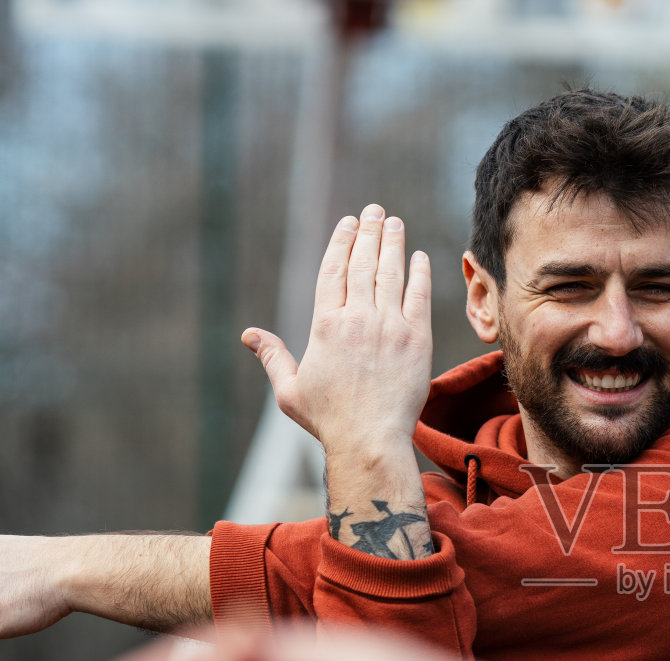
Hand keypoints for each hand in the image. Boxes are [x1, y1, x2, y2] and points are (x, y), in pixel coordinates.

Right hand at [244, 204, 432, 459]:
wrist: (370, 440)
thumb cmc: (329, 420)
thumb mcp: (290, 390)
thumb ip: (272, 357)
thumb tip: (249, 336)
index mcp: (326, 325)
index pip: (334, 270)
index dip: (341, 242)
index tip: (348, 223)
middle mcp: (358, 319)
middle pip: (363, 263)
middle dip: (368, 232)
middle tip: (374, 210)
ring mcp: (390, 327)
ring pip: (392, 274)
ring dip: (393, 244)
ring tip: (394, 222)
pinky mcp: (417, 340)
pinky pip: (419, 297)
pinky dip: (420, 274)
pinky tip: (420, 257)